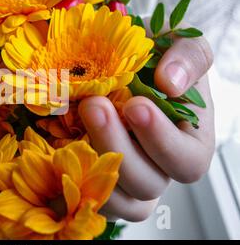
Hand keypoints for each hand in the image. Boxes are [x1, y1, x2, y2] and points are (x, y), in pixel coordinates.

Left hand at [78, 26, 214, 221]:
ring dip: (91, 165)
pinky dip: (70, 176)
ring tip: (71, 123)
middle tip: (93, 106)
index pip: (187, 161)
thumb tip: (170, 83)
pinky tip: (56, 143)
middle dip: (116, 145)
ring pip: (115, 199)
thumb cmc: (149, 59)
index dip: (161, 140)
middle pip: (146, 184)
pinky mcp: (94, 184)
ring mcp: (124, 182)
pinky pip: (84, 198)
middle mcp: (157, 170)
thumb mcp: (176, 45)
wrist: (112, 65)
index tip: (135, 105)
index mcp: (188, 143)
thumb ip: (188, 57)